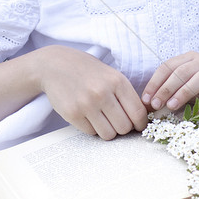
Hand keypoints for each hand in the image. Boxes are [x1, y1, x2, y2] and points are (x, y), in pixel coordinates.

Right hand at [35, 47, 149, 139]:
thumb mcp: (110, 75)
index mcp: (117, 81)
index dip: (140, 124)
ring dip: (107, 130)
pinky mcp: (72, 114)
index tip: (137, 125)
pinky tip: (87, 115)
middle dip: (122, 127)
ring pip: (108, 134)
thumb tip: (144, 117)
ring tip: (101, 118)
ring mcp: (86, 104)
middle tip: (115, 120)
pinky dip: (92, 128)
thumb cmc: (87, 71)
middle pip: (124, 127)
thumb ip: (126, 94)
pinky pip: (91, 132)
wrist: (54, 64)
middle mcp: (102, 93)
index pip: (138, 113)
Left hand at [141, 52, 198, 115]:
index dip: (155, 82)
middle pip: (182, 71)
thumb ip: (171, 90)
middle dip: (166, 88)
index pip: (168, 66)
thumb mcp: (188, 83)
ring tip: (171, 106)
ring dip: (183, 92)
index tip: (146, 99)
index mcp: (190, 58)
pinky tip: (195, 113)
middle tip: (155, 104)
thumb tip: (148, 105)